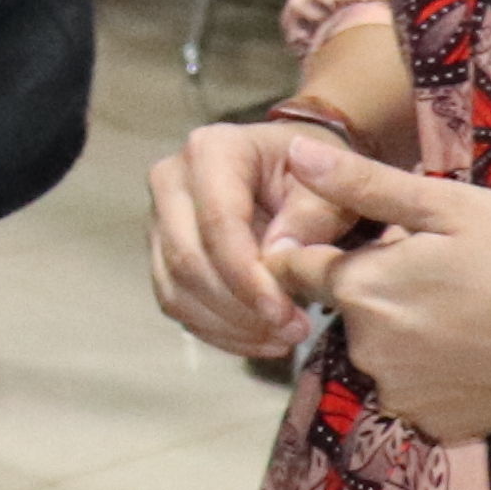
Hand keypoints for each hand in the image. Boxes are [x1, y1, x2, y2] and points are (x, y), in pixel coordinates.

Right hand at [147, 116, 327, 358]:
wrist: (294, 170)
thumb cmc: (316, 175)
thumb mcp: (331, 187)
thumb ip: (310, 216)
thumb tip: (277, 256)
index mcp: (211, 150)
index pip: (218, 222)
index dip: (247, 276)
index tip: (285, 314)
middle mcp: (171, 180)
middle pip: (187, 259)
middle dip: (239, 308)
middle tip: (293, 332)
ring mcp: (159, 218)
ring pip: (176, 288)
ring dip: (230, 326)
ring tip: (283, 338)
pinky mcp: (160, 253)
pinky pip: (176, 303)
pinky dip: (218, 330)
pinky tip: (261, 339)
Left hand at [254, 135, 490, 441]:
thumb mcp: (452, 207)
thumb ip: (363, 185)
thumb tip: (294, 154)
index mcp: (361, 290)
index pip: (295, 266)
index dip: (324, 245)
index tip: (369, 237)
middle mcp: (365, 350)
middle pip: (345, 307)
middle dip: (378, 285)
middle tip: (445, 268)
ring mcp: (400, 393)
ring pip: (379, 347)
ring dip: (404, 327)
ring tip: (467, 306)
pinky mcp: (434, 425)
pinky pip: (413, 386)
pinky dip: (433, 368)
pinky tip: (478, 347)